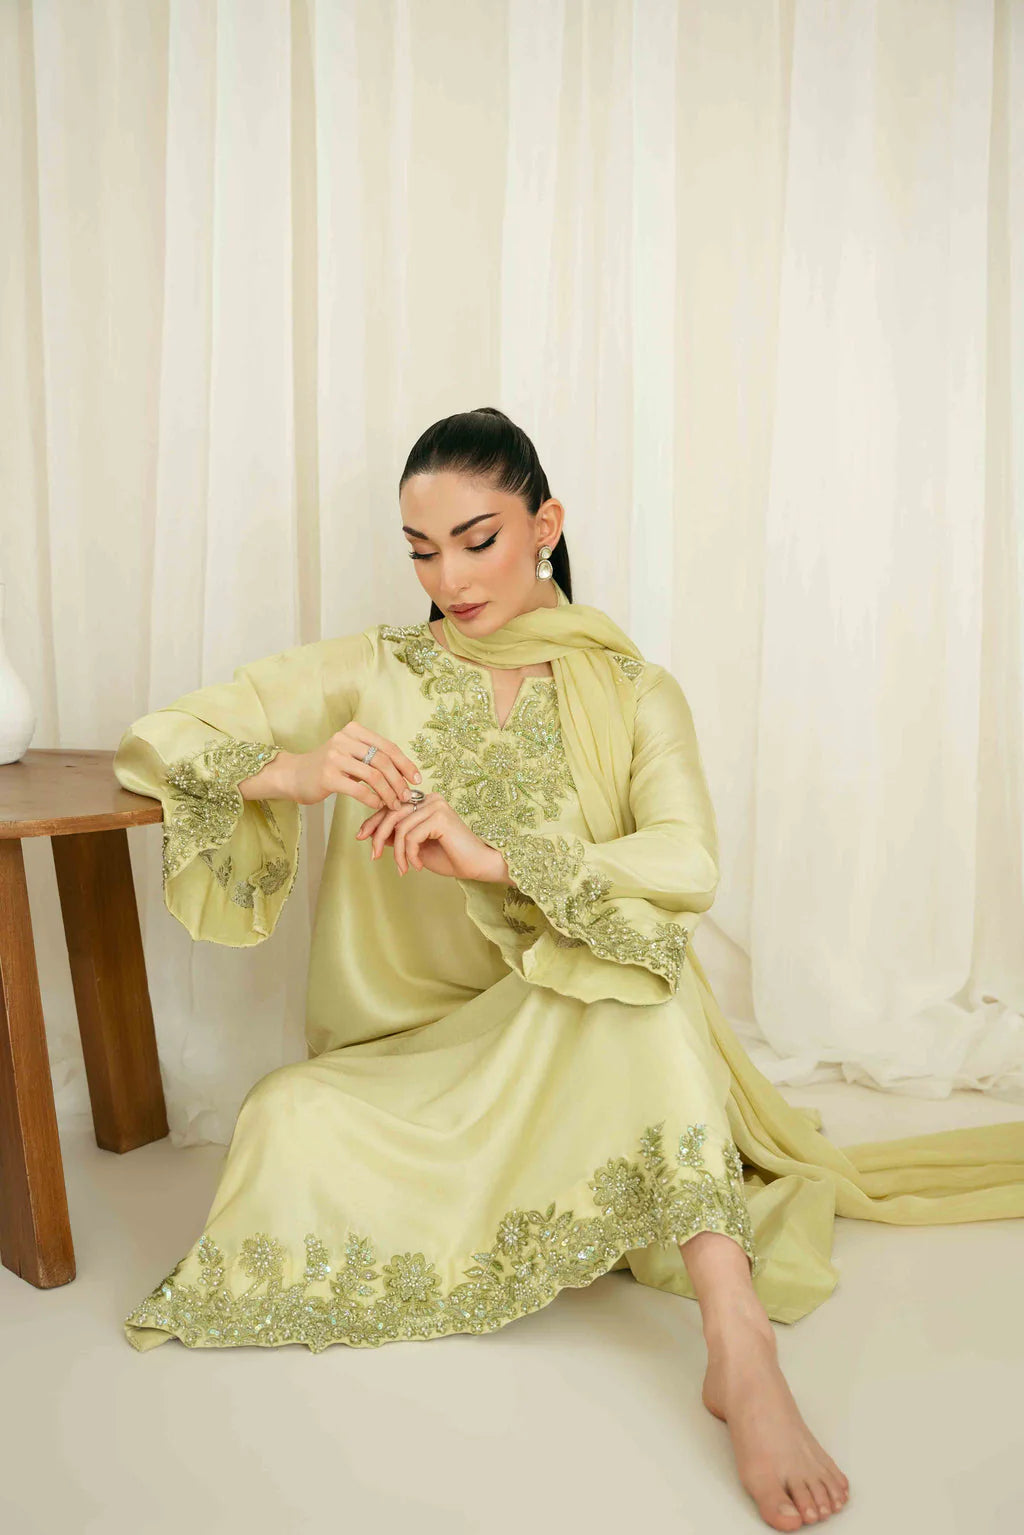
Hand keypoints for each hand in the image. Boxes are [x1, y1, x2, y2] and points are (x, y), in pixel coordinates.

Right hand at [280, 723, 420, 810]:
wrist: (294, 775)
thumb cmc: (327, 767)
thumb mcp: (350, 753)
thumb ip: (372, 757)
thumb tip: (405, 773)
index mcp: (354, 731)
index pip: (388, 746)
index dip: (405, 764)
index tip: (417, 779)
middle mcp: (344, 740)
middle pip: (383, 761)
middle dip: (399, 781)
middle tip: (407, 796)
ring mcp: (335, 757)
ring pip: (374, 776)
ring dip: (389, 793)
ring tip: (395, 804)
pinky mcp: (328, 776)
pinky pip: (360, 790)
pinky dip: (373, 799)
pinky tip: (378, 805)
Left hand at [355, 793, 505, 880]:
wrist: (477, 866)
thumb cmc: (450, 857)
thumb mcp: (415, 846)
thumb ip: (397, 836)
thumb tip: (370, 832)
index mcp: (425, 801)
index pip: (392, 806)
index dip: (373, 821)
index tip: (361, 836)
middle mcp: (430, 798)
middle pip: (392, 813)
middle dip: (378, 835)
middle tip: (373, 856)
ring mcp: (436, 806)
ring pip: (400, 828)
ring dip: (397, 853)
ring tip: (404, 868)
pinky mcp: (440, 817)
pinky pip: (411, 836)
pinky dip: (410, 854)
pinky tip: (418, 865)